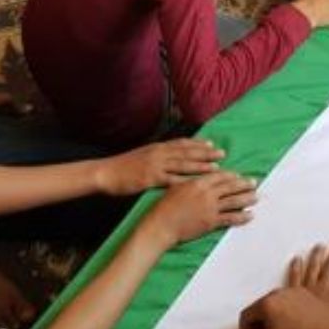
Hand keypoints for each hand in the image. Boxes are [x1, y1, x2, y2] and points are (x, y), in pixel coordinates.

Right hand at [95, 138, 225, 195]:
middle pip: (187, 152)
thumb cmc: (122, 166)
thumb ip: (157, 154)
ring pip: (183, 164)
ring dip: (201, 165)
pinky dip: (186, 181)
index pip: (182, 143)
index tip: (212, 144)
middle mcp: (159, 153)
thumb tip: (170, 154)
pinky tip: (197, 184)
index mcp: (157, 147)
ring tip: (216, 167)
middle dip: (206, 153)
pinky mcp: (151, 178)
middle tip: (222, 154)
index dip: (199, 144)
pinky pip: (172, 180)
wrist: (106, 172)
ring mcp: (156, 165)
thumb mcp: (142, 154)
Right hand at [140, 170, 258, 245]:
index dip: (231, 176)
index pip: (220, 176)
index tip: (239, 176)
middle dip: (244, 184)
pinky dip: (242, 217)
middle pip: (230, 187)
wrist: (161, 225)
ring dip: (247, 198)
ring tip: (257, 197)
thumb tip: (203, 180)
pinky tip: (250, 215)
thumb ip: (193, 183)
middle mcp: (207, 194)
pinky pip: (230, 218)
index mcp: (199, 183)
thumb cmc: (165, 207)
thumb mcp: (178, 188)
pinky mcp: (211, 222)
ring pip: (234, 201)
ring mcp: (210, 208)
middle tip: (254, 182)